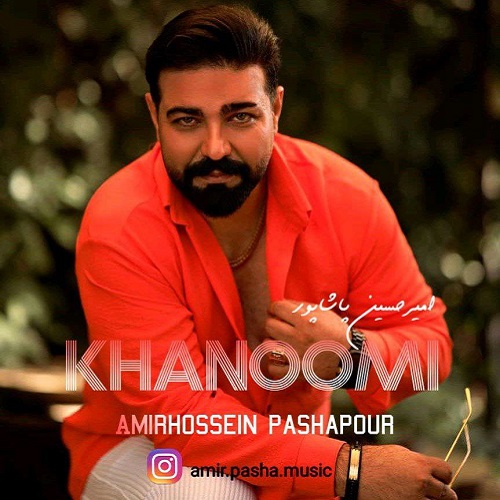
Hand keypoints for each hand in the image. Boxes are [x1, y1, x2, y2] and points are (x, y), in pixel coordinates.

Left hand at [265, 299, 349, 379]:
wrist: (350, 357)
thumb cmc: (335, 331)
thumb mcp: (323, 312)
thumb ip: (300, 306)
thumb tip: (280, 303)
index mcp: (307, 320)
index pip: (276, 307)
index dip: (275, 307)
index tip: (278, 311)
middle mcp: (300, 337)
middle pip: (269, 325)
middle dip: (273, 322)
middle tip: (280, 325)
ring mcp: (297, 356)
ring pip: (267, 346)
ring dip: (271, 342)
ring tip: (279, 341)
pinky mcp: (296, 372)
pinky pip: (273, 367)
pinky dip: (274, 362)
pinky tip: (281, 357)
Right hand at [335, 444, 457, 499]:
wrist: (356, 473)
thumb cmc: (376, 460)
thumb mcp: (400, 454)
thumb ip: (418, 462)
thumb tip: (432, 471)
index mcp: (420, 464)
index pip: (446, 472)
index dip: (444, 477)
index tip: (440, 480)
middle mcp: (421, 482)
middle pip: (447, 494)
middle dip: (443, 494)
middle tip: (437, 495)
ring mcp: (414, 498)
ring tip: (419, 496)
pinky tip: (408, 498)